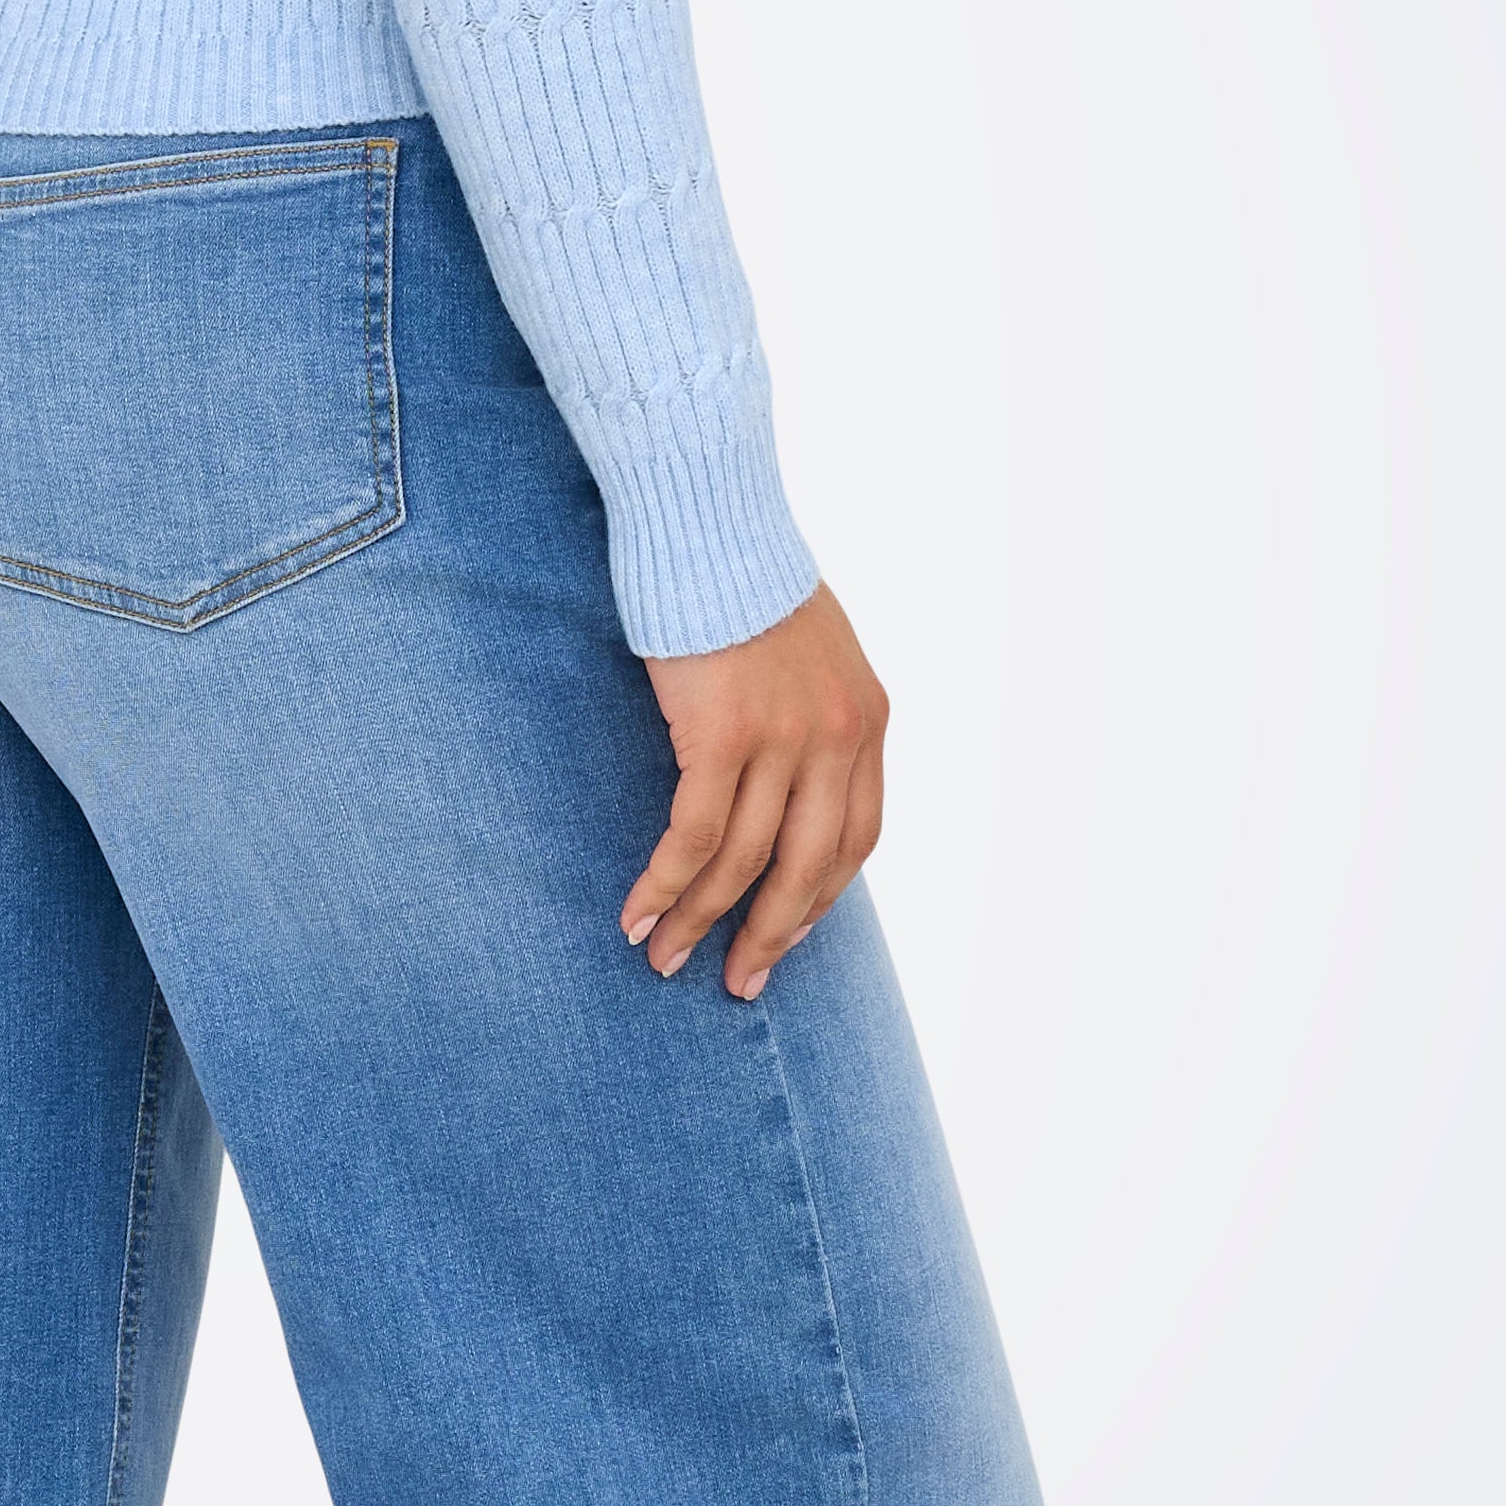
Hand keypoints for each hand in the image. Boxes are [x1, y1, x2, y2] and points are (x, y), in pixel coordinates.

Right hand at [623, 582, 886, 1001]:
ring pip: (746, 862)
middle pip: (812, 868)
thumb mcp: (808, 650)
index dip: (820, 897)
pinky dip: (665, 885)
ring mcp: (784, 739)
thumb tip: (780, 774)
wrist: (708, 522)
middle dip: (771, 935)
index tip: (786, 934)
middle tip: (739, 983)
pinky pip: (696, 837)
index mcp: (867, 720)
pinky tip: (638, 915)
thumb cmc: (740, 578)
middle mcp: (839, 738)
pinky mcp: (723, 737)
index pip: (857, 837)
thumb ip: (809, 713)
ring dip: (702, 921)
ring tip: (665, 959)